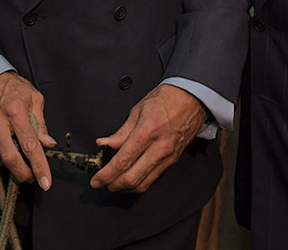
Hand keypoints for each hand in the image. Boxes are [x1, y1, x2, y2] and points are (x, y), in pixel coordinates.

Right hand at [0, 71, 55, 188]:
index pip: (30, 146)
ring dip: (12, 163)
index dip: (39, 167)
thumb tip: (48, 144)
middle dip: (24, 174)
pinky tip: (4, 142)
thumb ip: (41, 123)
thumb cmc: (13, 88)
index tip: (46, 182)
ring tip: (20, 155)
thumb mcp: (34, 98)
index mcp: (15, 110)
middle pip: (10, 159)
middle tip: (32, 177)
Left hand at [90, 84, 206, 192]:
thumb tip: (104, 144)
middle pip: (132, 178)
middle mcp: (158, 148)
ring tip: (113, 183)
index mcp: (147, 132)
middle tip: (101, 183)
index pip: (122, 161)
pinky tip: (129, 179)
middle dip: (112, 185)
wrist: (191, 99)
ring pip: (143, 183)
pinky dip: (139, 183)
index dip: (106, 175)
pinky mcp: (172, 161)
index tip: (96, 180)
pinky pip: (153, 179)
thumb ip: (120, 132)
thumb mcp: (137, 110)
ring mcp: (167, 157)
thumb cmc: (165, 99)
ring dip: (125, 188)